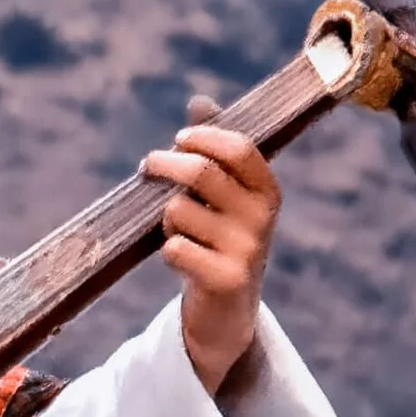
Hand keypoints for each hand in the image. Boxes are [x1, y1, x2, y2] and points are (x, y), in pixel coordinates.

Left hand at [144, 95, 282, 396]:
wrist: (227, 315)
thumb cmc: (220, 242)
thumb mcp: (225, 198)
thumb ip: (214, 152)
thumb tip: (200, 101)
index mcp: (267, 191)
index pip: (239, 147)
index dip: (203, 137)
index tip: (178, 138)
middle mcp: (262, 219)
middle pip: (201, 173)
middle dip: (165, 164)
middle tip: (147, 165)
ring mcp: (246, 251)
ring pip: (180, 211)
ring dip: (166, 217)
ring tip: (175, 229)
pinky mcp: (224, 281)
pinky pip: (175, 247)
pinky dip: (166, 249)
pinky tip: (178, 258)